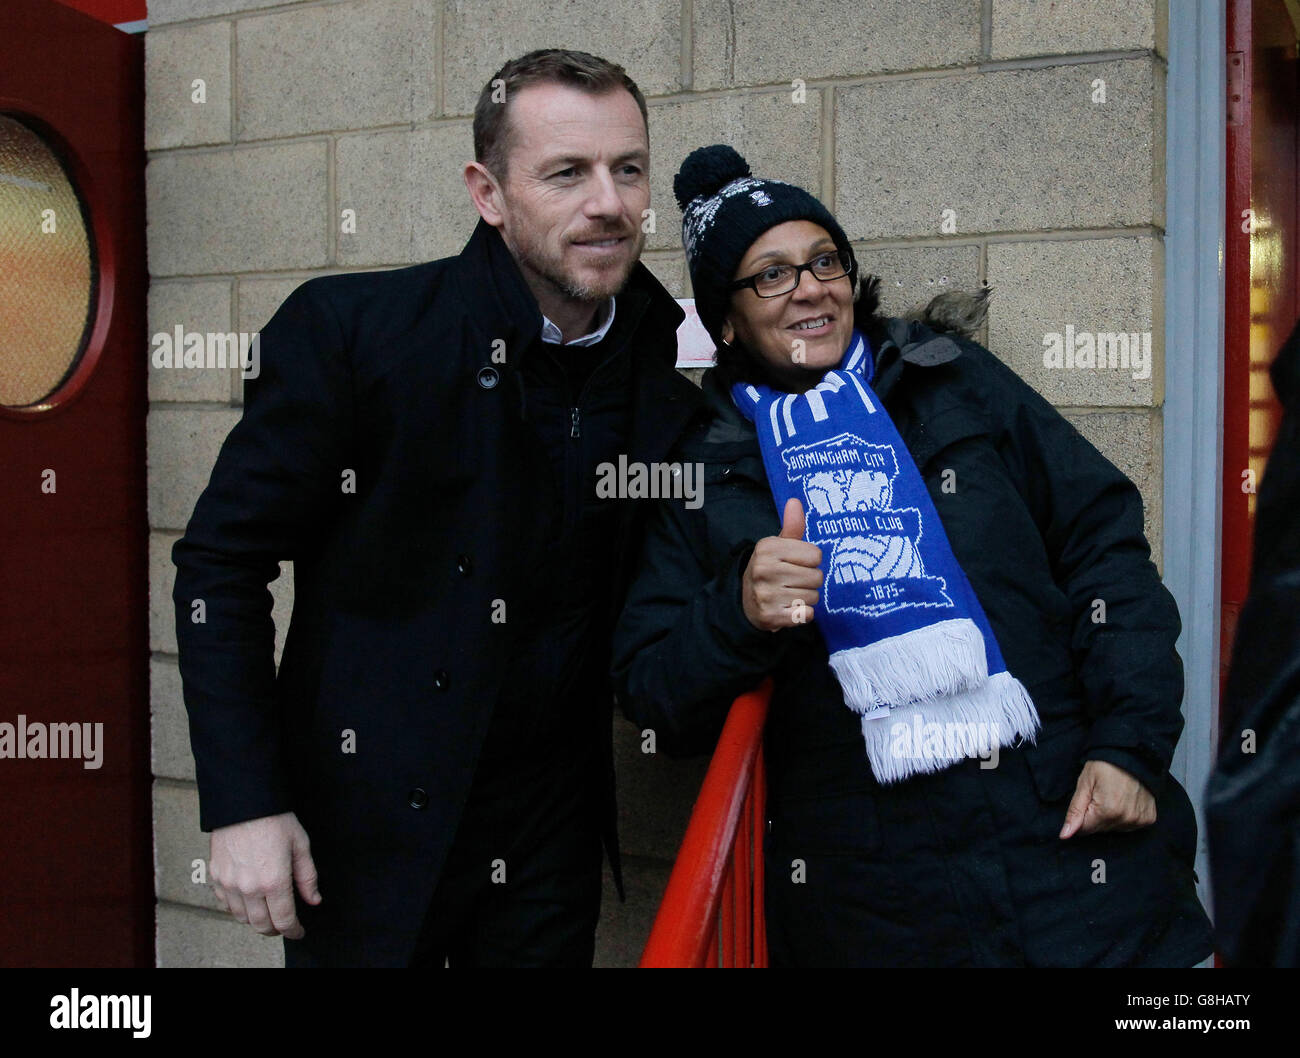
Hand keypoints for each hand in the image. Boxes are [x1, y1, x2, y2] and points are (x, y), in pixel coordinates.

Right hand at [209, 811, 320, 938]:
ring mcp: (229, 883)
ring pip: (242, 918)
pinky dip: (237, 908)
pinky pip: (225, 904)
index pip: (284, 920)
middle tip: (284, 925)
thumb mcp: (300, 845)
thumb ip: (307, 877)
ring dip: (256, 920)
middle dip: (275, 930)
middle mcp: (249, 887)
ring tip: (268, 912)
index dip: (294, 931)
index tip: (299, 931)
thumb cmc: (274, 819)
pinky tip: (248, 900)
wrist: (244, 801)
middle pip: (261, 925)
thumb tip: (313, 899)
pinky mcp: (216, 876)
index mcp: (274, 881)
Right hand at [742, 498, 823, 630]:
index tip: (795, 564)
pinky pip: (806, 614)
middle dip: (809, 581)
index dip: (809, 561)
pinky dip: (802, 614)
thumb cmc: (770, 569)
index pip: (815, 555)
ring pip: (813, 596)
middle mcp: (764, 569)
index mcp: (767, 548)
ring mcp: (766, 594)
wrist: (746, 602)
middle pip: (817, 577)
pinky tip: (788, 608)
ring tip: (789, 594)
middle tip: (793, 582)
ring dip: (806, 598)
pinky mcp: (771, 616)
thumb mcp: (778, 546)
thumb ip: (792, 526)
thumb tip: (795, 501)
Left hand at [1059, 760, 1156, 838]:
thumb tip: (1064, 836)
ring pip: (1115, 828)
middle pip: (1100, 829)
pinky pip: (1130, 825)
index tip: (1087, 800)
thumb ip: (1074, 812)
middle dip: (1095, 815)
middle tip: (1100, 795)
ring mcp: (1139, 820)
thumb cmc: (1105, 766)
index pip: (1085, 829)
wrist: (1132, 754)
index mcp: (1107, 812)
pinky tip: (1125, 800)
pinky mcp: (1148, 818)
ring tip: (1113, 796)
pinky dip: (1125, 816)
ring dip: (1110, 817)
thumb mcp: (1084, 784)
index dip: (1082, 815)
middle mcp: (1125, 819)